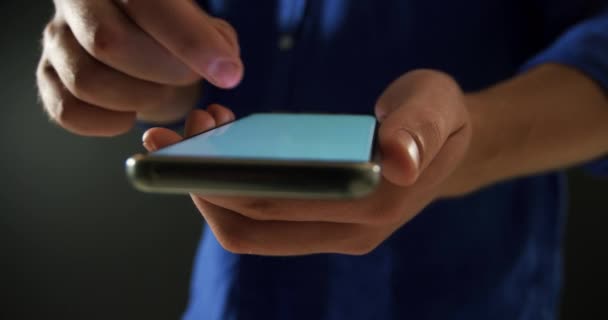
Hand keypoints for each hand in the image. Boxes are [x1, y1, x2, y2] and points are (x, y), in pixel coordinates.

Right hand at [37, 0, 242, 136]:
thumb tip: (224, 66)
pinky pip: (67, 110)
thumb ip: (216, 39)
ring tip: (161, 91)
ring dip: (138, 99)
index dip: (191, 42)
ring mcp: (58, 38)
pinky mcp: (48, 75)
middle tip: (188, 77)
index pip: (149, 3)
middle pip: (109, 42)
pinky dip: (107, 122)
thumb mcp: (203, 24)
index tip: (227, 74)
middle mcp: (80, 0)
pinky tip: (130, 112)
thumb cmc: (173, 30)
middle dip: (163, 72)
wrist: (139, 38)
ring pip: (86, 80)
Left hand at [144, 70, 471, 255]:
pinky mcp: (322, 224)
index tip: (185, 145)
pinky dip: (233, 189)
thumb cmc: (437, 119)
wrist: (450, 146)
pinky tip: (226, 146)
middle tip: (180, 131)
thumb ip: (419, 130)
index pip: (274, 208)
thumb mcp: (435, 107)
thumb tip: (396, 161)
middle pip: (249, 228)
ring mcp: (333, 233)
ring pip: (250, 229)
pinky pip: (263, 219)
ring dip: (212, 188)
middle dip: (202, 184)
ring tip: (199, 132)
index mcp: (373, 206)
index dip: (218, 183)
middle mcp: (348, 233)